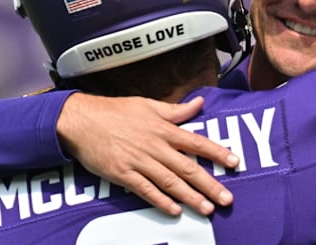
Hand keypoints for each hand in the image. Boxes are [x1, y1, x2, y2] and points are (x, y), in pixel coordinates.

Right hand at [56, 92, 238, 215]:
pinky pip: (145, 190)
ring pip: (170, 182)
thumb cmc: (114, 111)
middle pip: (187, 167)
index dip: (217, 152)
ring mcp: (138, 161)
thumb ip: (175, 110)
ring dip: (190, 197)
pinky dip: (161, 201)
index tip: (234, 162)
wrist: (80, 120)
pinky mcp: (123, 174)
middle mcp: (154, 146)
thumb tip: (199, 103)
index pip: (196, 141)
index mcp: (162, 128)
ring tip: (207, 208)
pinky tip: (175, 211)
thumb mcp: (147, 104)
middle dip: (209, 184)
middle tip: (227, 198)